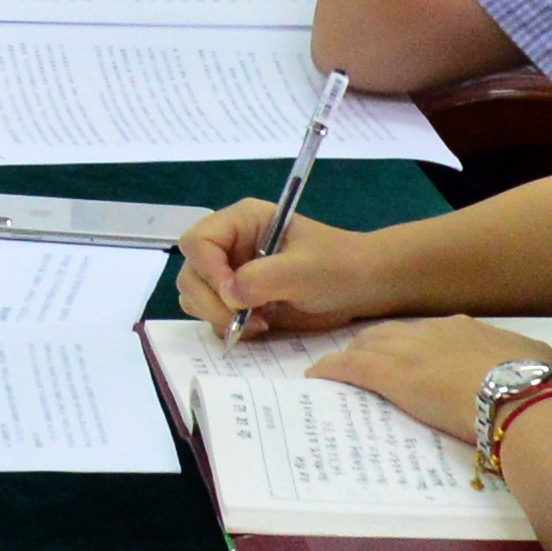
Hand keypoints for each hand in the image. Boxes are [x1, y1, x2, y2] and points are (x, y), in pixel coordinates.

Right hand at [173, 199, 356, 338]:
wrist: (362, 288)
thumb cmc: (338, 266)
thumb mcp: (304, 269)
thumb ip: (263, 278)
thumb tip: (229, 294)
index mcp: (242, 222)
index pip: (197, 241)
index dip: (207, 269)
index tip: (232, 294)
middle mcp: (229, 246)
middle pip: (190, 273)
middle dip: (210, 301)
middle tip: (241, 319)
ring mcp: (232, 275)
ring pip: (195, 298)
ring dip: (218, 316)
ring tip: (257, 323)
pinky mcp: (239, 301)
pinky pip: (214, 317)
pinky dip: (229, 328)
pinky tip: (261, 327)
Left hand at [324, 313, 551, 445]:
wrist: (520, 397)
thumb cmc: (535, 383)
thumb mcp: (536, 359)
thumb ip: (522, 360)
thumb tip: (533, 367)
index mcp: (467, 328)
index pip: (429, 333)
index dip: (415, 344)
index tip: (411, 357)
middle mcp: (432, 332)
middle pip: (390, 333)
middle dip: (375, 345)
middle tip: (363, 360)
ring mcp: (408, 351)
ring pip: (367, 346)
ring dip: (352, 357)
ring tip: (337, 369)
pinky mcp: (390, 375)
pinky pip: (349, 368)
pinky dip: (330, 371)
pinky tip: (316, 377)